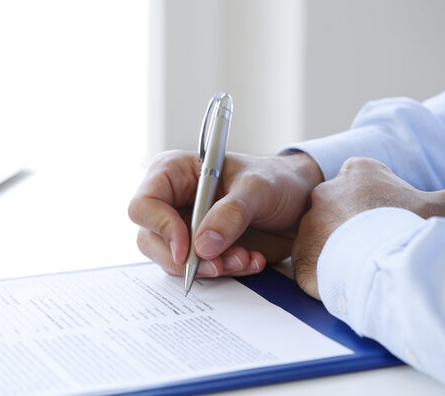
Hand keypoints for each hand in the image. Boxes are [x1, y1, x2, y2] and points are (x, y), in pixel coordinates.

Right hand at [128, 150, 323, 277]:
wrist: (300, 202)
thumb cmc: (276, 180)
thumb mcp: (258, 188)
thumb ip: (231, 213)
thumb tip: (201, 246)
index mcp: (174, 173)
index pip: (144, 205)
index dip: (161, 228)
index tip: (188, 249)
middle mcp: (172, 201)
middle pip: (150, 239)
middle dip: (186, 259)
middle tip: (220, 264)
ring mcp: (184, 227)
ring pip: (173, 260)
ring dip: (209, 267)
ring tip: (245, 258)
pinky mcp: (200, 249)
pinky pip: (198, 269)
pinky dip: (224, 271)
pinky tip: (251, 260)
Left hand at [292, 157, 444, 299]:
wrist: (387, 262)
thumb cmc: (412, 227)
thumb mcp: (443, 206)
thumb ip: (440, 201)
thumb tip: (441, 207)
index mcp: (356, 171)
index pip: (363, 183)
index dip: (379, 204)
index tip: (389, 221)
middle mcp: (324, 192)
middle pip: (339, 209)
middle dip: (354, 225)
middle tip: (376, 245)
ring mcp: (308, 224)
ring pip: (324, 237)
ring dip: (339, 249)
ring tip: (363, 266)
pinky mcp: (300, 254)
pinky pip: (313, 264)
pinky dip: (328, 272)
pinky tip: (348, 280)